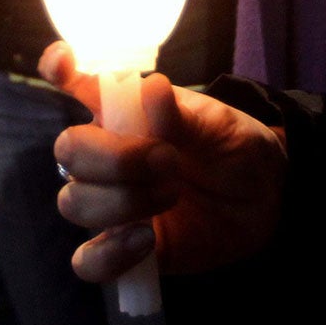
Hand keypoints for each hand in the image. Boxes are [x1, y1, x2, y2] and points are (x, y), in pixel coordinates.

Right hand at [41, 40, 287, 282]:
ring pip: (73, 203)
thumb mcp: (220, 124)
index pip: (74, 82)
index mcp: (124, 110)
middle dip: (113, 157)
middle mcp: (107, 154)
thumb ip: (183, 115)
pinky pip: (86, 261)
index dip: (59, 70)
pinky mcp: (120, 249)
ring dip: (123, 201)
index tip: (63, 64)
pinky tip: (146, 240)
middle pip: (67, 150)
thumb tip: (152, 89)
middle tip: (169, 160)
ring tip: (172, 195)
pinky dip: (110, 252)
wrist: (266, 200)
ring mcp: (109, 202)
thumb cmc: (234, 148)